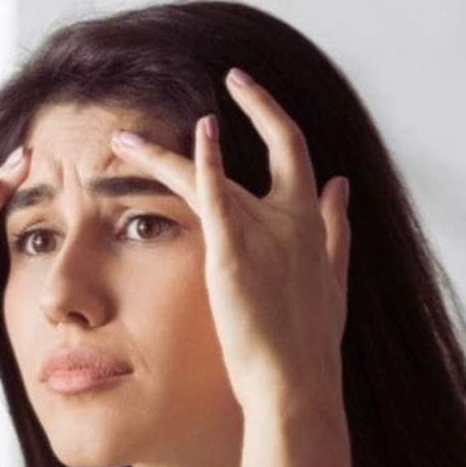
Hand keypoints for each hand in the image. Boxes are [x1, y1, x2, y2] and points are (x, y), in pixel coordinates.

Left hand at [108, 68, 350, 419]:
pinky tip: (186, 135)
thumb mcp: (333, 283)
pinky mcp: (234, 251)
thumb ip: (337, 231)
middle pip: (283, 144)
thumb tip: (342, 185)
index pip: (299, 156)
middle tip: (234, 78)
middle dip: (260, 104)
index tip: (252, 96)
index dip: (277, 120)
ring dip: (164, 152)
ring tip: (123, 139)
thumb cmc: (309, 351)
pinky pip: (213, 192)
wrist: (297, 388)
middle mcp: (297, 220)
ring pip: (215, 172)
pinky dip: (200, 160)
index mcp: (315, 227)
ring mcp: (267, 232)